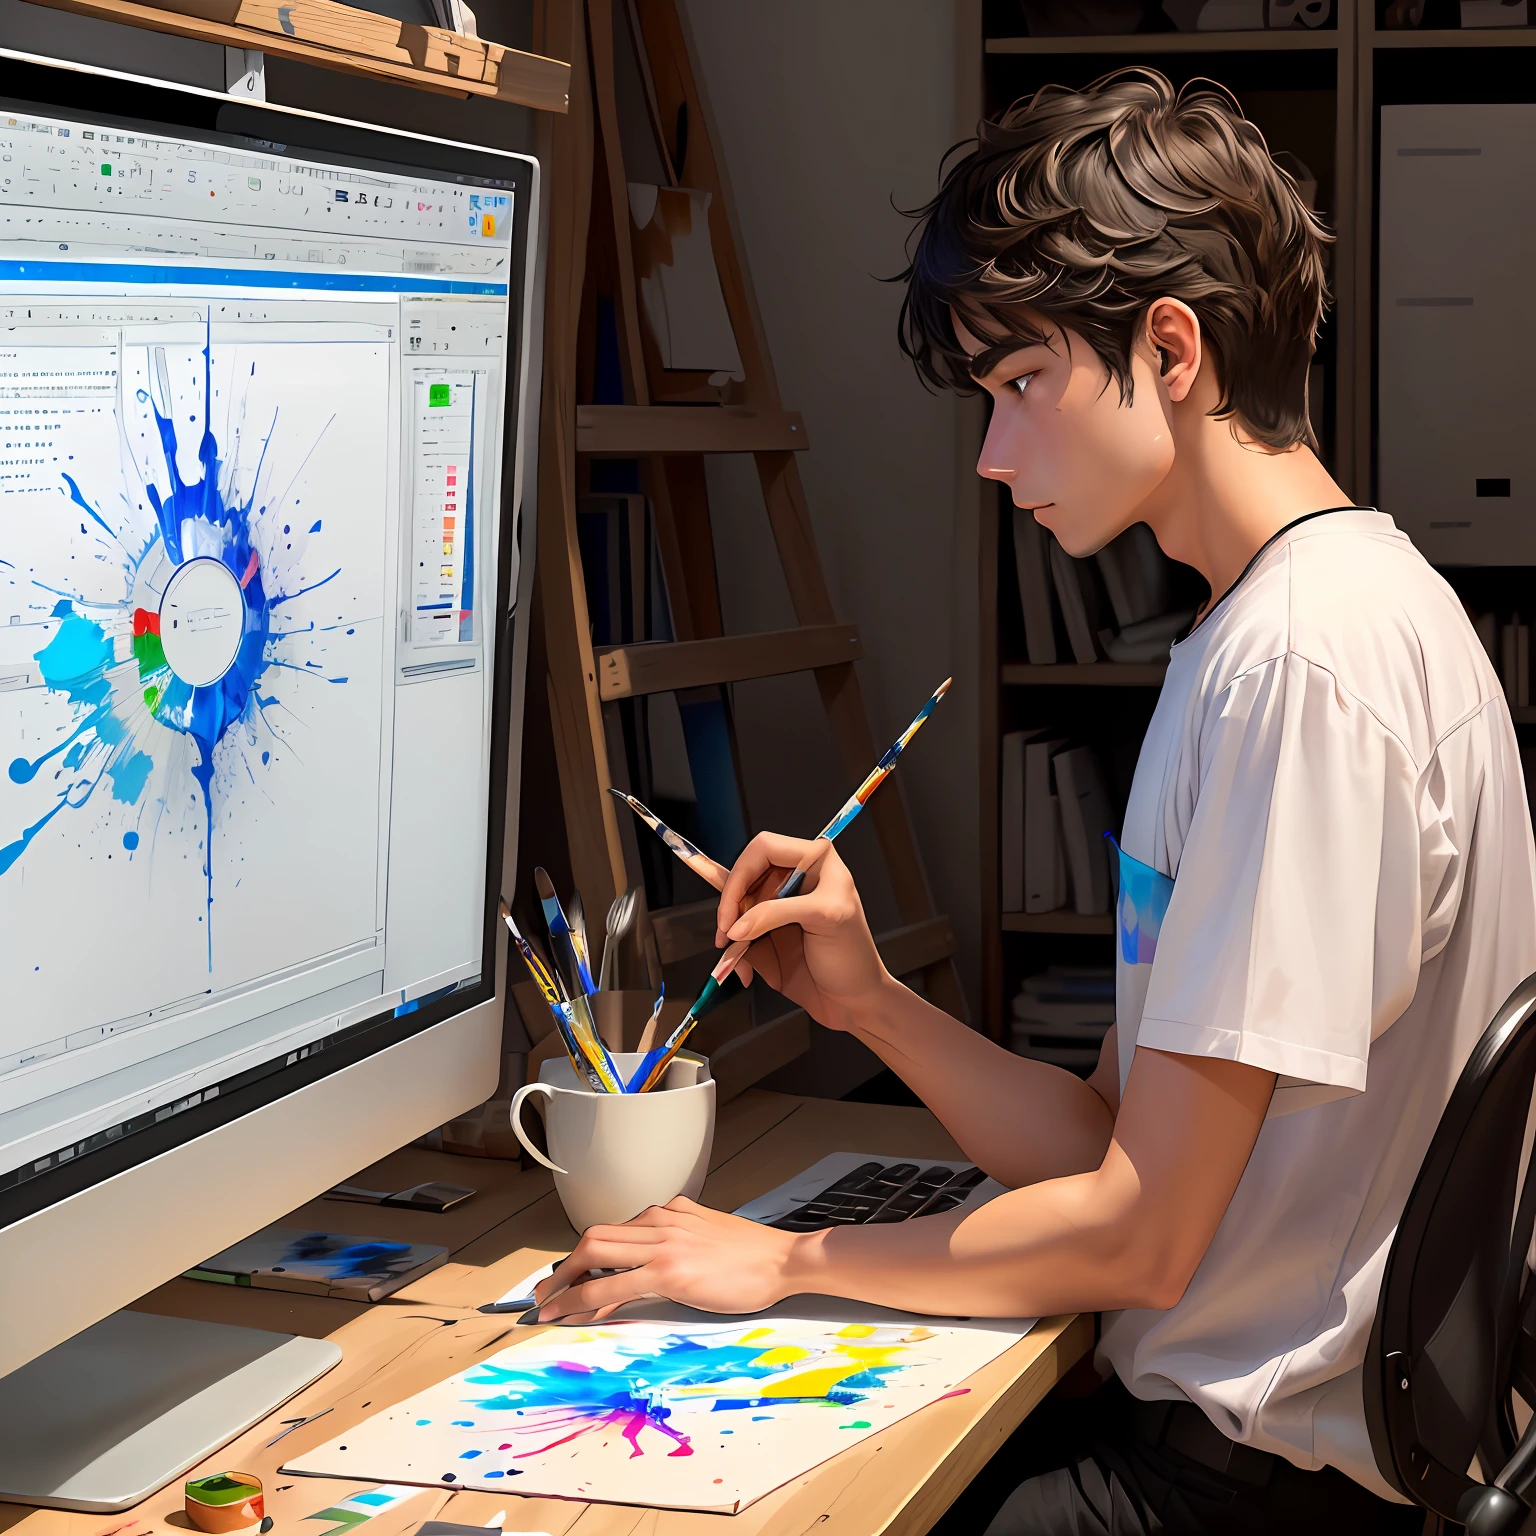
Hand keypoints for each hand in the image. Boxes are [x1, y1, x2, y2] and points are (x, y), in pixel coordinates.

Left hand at [531, 1198, 801, 1321]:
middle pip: (594, 1236)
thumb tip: (646, 1269)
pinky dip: (585, 1299)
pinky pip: (615, 1284)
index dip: (585, 1255)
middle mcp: (661, 1221)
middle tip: (545, 1291)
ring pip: (595, 1254)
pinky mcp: (670, 1271)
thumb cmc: (753, 1256)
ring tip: (547, 1306)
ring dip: (564, 1282)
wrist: (783, 1260)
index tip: (570, 1274)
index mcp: (670, 1211)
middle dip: (563, 1266)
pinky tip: (572, 1314)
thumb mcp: (706, 1238)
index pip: (615, 1230)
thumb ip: (675, 1244)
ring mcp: (663, 1243)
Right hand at [715, 833, 888, 1029]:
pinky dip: (734, 956)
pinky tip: (744, 973)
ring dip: (729, 934)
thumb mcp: (825, 919)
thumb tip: (736, 924)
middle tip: (727, 933)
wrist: (854, 1000)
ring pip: (735, 908)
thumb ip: (777, 914)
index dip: (743, 872)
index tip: (734, 906)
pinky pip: (737, 937)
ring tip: (733, 956)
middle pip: (743, 877)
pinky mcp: (766, 934)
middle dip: (730, 905)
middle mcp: (792, 880)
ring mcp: (777, 908)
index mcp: (813, 861)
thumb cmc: (853, 954)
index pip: (764, 848)